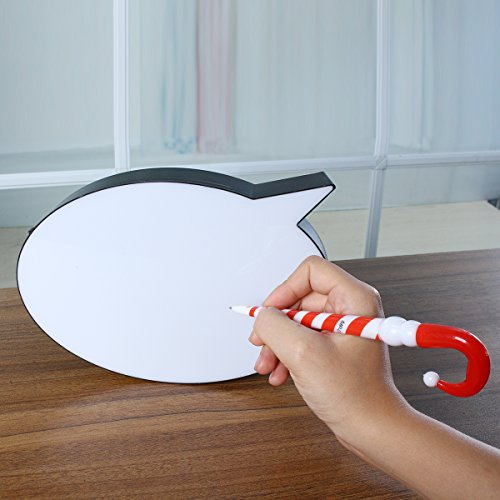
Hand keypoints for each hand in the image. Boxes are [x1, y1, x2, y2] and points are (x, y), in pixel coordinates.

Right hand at [249, 256, 404, 440]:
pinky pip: (302, 338)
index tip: (271, 312)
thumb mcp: (304, 354)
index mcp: (355, 299)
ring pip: (297, 320)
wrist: (371, 428)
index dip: (285, 289)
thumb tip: (263, 316)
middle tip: (262, 341)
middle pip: (300, 298)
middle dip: (277, 324)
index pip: (311, 272)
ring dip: (278, 343)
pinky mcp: (335, 345)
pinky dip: (287, 353)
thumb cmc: (356, 396)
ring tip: (269, 364)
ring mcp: (343, 327)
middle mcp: (351, 308)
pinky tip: (280, 372)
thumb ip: (275, 326)